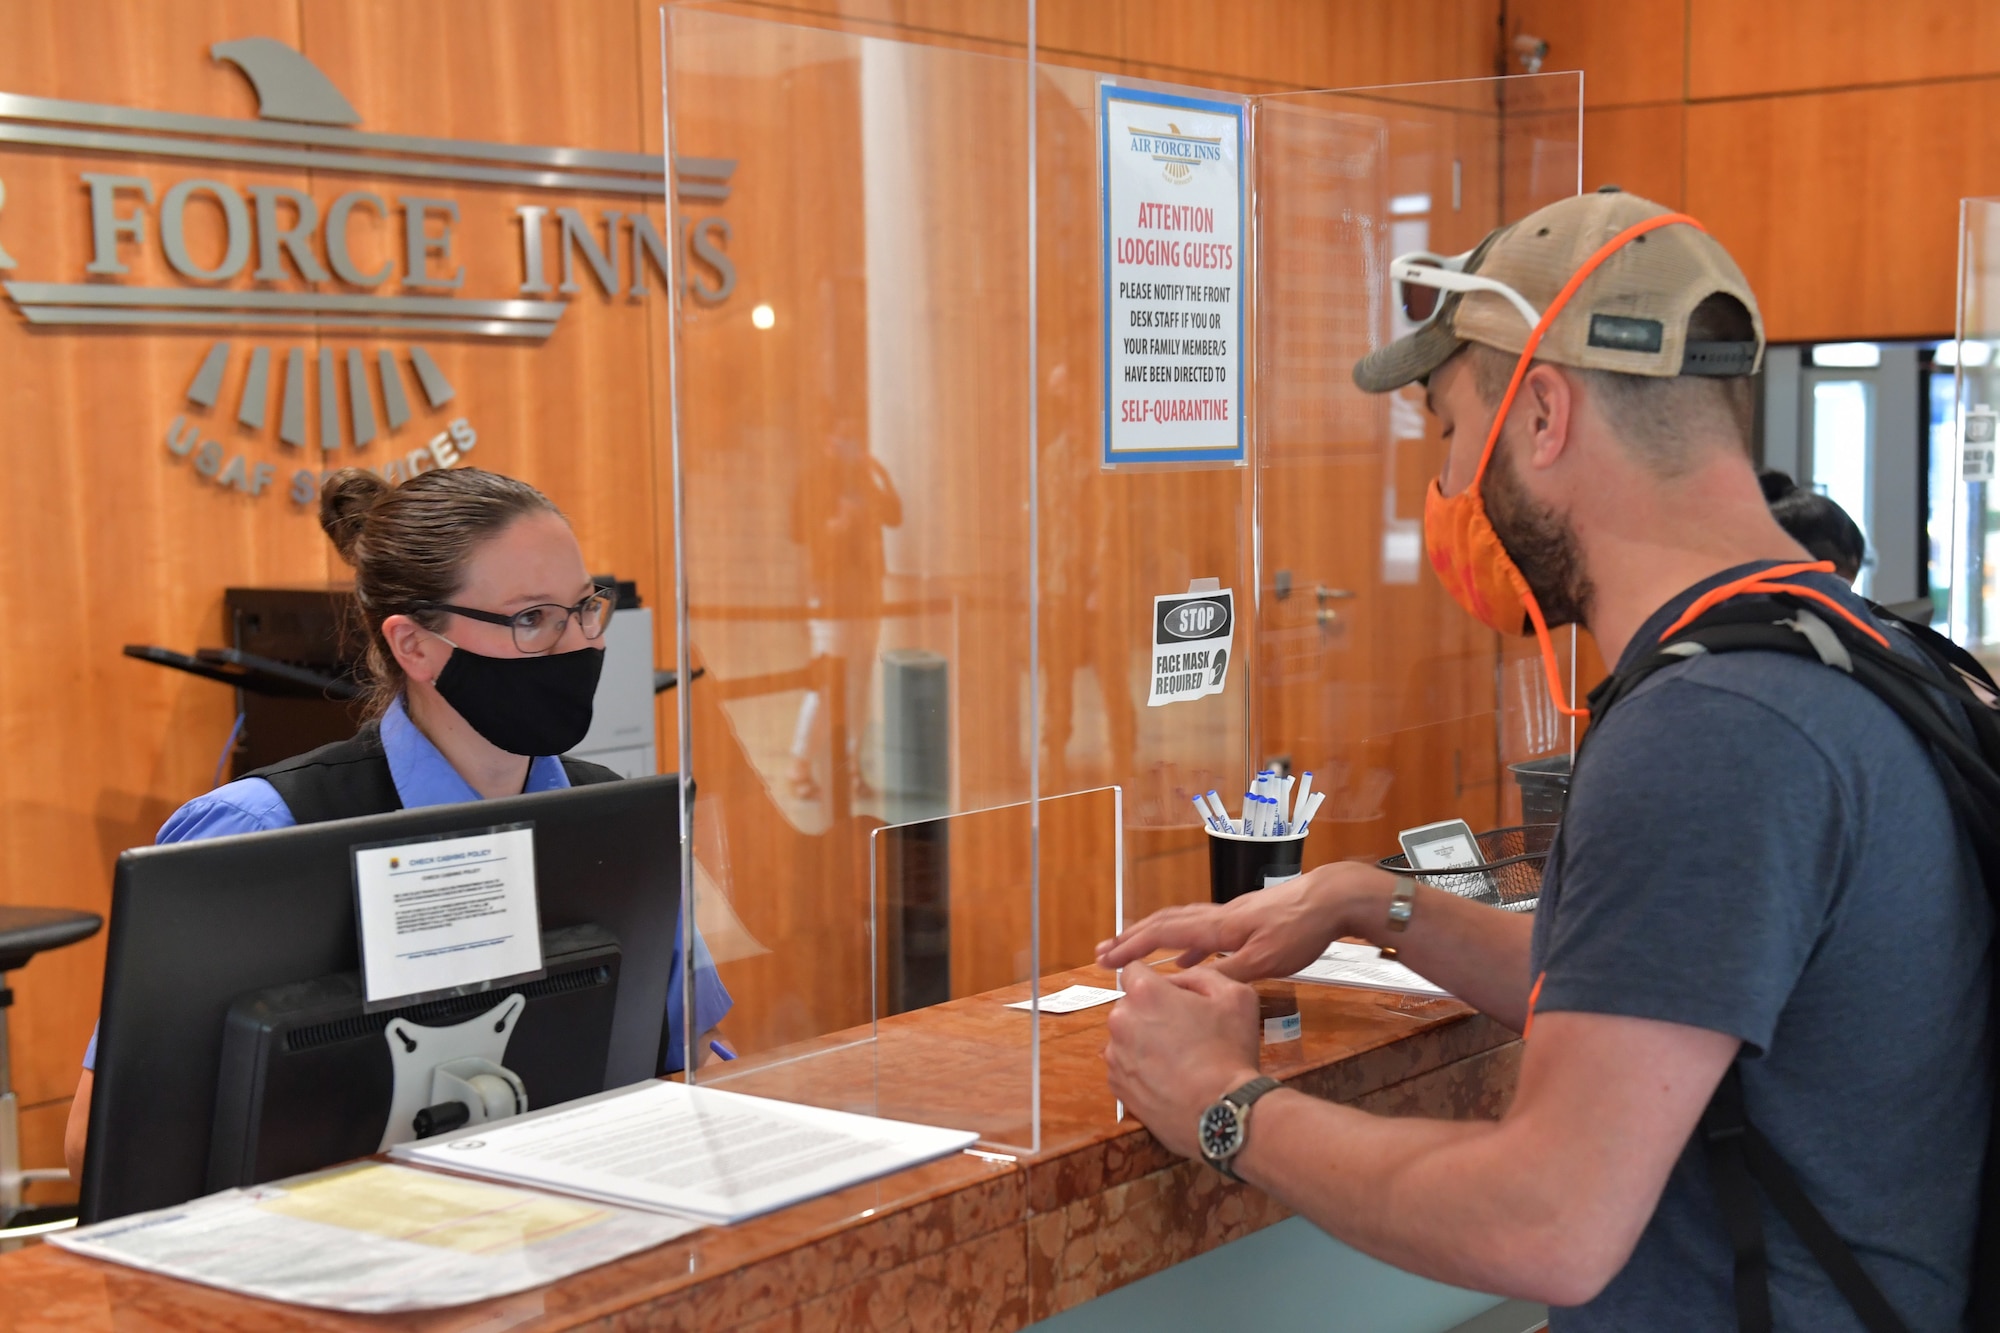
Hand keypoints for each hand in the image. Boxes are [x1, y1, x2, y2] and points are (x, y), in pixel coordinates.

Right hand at [1095, 861, 1389, 980]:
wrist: (1331, 898)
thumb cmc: (1301, 928)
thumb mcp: (1267, 961)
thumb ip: (1229, 974)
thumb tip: (1192, 987)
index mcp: (1217, 927)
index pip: (1162, 934)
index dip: (1131, 947)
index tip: (1107, 960)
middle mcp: (1217, 916)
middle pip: (1162, 923)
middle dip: (1131, 938)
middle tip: (1104, 953)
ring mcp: (1229, 916)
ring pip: (1179, 924)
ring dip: (1152, 938)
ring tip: (1132, 952)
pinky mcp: (1243, 920)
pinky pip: (1201, 930)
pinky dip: (1182, 944)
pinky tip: (1184, 960)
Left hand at [1103, 963, 1261, 1158]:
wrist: (1221, 1113)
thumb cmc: (1230, 1053)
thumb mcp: (1236, 995)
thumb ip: (1202, 975)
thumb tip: (1179, 979)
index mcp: (1145, 993)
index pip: (1133, 970)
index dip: (1155, 981)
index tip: (1170, 995)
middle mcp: (1121, 1020)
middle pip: (1130, 1004)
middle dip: (1151, 1011)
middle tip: (1184, 1031)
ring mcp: (1115, 1054)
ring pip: (1127, 1036)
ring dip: (1145, 1040)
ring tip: (1178, 1059)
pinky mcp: (1116, 1085)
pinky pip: (1125, 1065)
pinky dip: (1141, 1068)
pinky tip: (1168, 1077)